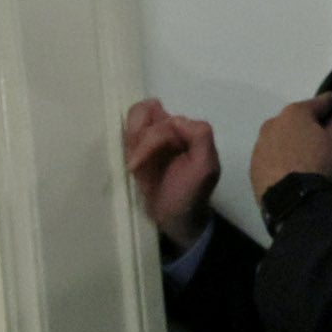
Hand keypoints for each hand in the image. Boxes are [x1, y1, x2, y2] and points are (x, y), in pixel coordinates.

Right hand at [121, 98, 219, 247]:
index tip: (139, 164)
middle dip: (138, 141)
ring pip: (136, 117)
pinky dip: (127, 144)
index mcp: (190, 131)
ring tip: (134, 164)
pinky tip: (131, 164)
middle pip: (147, 112)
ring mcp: (156, 136)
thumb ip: (200, 137)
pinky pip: (129, 131)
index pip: (165, 120)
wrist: (175, 219)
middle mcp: (173, 129)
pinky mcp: (141, 146)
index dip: (150, 140)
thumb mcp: (205, 168)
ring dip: (131, 141)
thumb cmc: (190, 195)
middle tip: (135, 165)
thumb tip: (174, 119)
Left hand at [250, 93, 331, 202]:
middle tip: (318, 132)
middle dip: (306, 123)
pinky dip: (280, 159)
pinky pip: (271, 157)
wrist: (294, 203)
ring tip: (302, 153)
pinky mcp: (252, 168)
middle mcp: (272, 125)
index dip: (329, 101)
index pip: (318, 103)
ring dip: (289, 142)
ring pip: (279, 139)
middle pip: (294, 120)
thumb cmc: (323, 168)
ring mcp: (258, 147)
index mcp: (295, 114)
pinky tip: (289, 168)